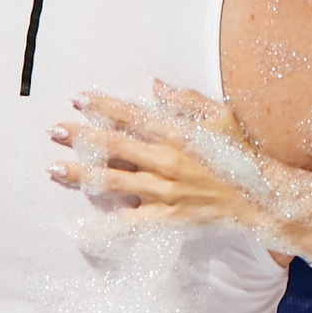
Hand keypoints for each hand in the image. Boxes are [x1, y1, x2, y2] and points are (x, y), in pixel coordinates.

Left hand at [51, 82, 266, 226]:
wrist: (259, 198)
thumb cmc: (240, 155)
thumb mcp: (220, 117)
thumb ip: (185, 100)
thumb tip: (153, 85)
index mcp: (177, 134)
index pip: (132, 116)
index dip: (103, 106)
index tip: (79, 98)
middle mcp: (166, 162)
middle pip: (113, 147)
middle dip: (81, 137)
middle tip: (53, 130)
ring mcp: (163, 191)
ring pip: (112, 181)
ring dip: (80, 174)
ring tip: (52, 168)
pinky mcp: (164, 217)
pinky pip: (128, 223)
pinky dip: (103, 226)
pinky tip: (80, 227)